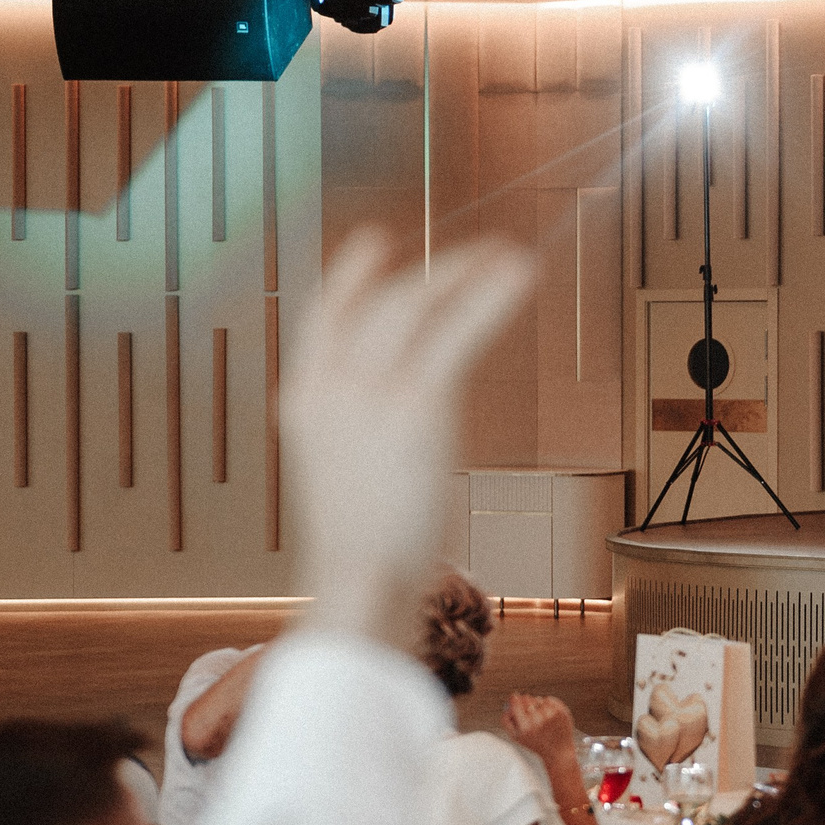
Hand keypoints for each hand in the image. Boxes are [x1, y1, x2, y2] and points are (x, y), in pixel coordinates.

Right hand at [286, 231, 534, 654]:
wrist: (359, 583)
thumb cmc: (364, 549)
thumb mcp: (349, 478)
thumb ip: (367, 434)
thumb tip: (409, 415)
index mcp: (305, 402)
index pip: (322, 318)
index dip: (349, 275)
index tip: (374, 240)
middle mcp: (330, 385)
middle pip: (385, 301)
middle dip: (437, 271)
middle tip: (481, 253)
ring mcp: (369, 389)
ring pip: (422, 304)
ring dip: (469, 273)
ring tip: (512, 259)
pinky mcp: (417, 402)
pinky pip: (459, 330)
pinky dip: (491, 297)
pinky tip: (519, 278)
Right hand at [505, 692, 579, 759]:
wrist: (558, 752)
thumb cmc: (535, 744)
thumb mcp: (517, 737)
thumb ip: (506, 722)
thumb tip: (506, 705)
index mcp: (525, 728)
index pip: (515, 704)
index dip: (514, 698)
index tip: (514, 696)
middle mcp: (538, 720)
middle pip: (526, 699)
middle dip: (525, 700)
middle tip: (527, 705)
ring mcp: (551, 715)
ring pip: (538, 699)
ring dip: (537, 704)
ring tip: (541, 717)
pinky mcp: (561, 712)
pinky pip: (549, 700)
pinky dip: (548, 704)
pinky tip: (549, 715)